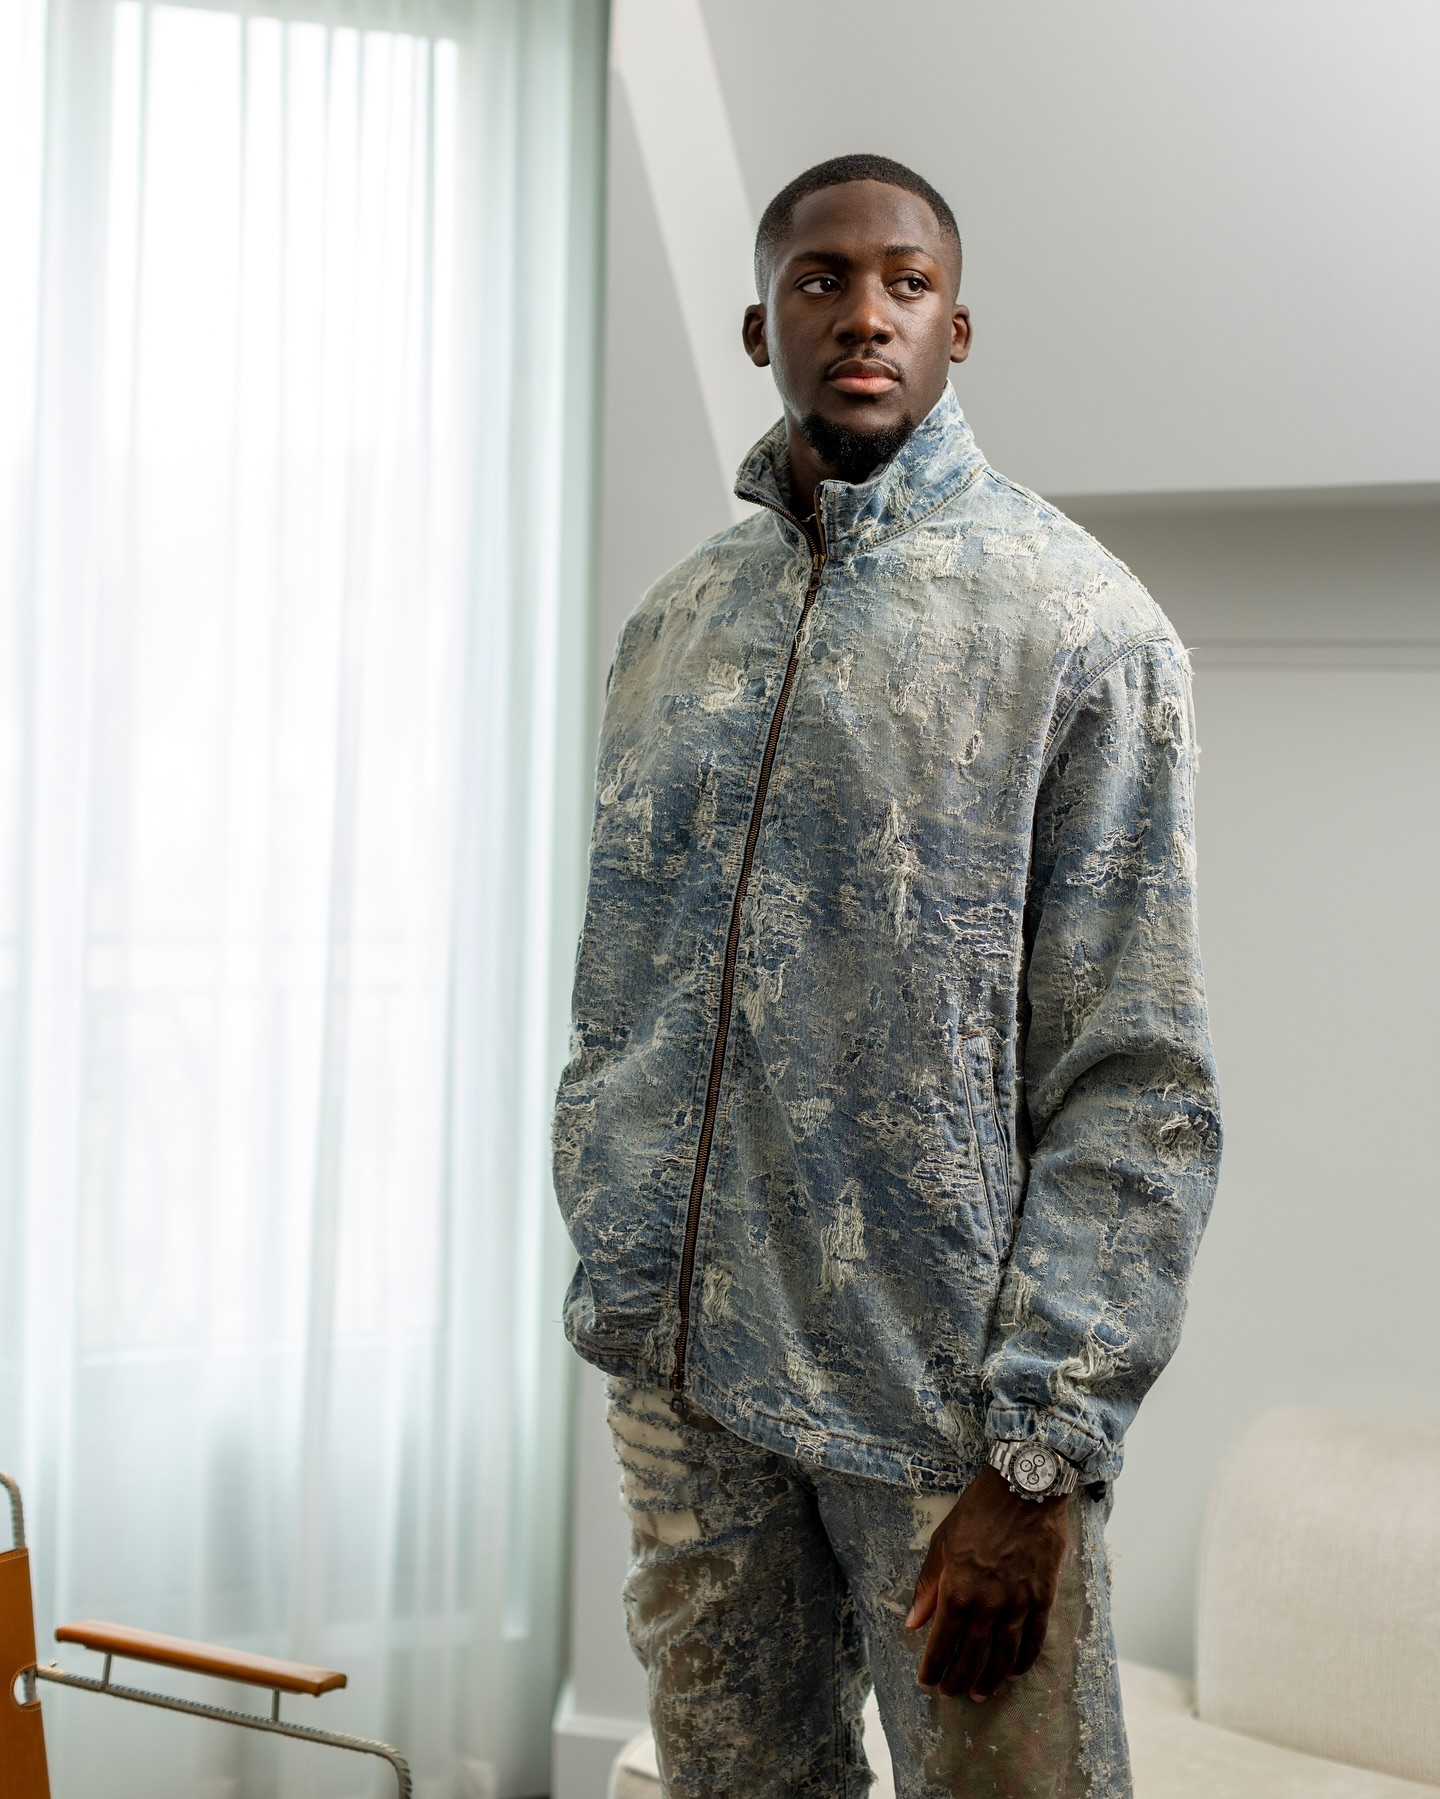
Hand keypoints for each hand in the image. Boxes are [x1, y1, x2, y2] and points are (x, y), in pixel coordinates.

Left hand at [905, 1464, 1068, 1700]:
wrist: (1023, 1488)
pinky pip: (1034, 1640)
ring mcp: (1018, 1603)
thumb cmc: (977, 1511)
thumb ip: (927, 1586)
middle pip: (971, 1656)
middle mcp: (988, 1603)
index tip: (926, 1683)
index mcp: (957, 1589)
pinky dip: (1023, 1662)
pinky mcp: (1042, 1598)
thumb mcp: (942, 1543)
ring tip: (979, 1693)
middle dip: (958, 1680)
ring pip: (1002, 1656)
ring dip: (989, 1679)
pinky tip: (1013, 1673)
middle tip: (950, 1694)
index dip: (933, 1667)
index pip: (942, 1642)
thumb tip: (912, 1623)